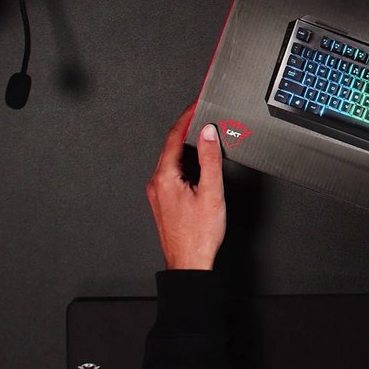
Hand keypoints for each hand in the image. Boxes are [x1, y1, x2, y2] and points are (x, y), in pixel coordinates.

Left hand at [146, 102, 225, 269]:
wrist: (189, 263)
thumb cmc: (199, 234)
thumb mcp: (211, 192)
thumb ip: (210, 159)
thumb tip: (208, 133)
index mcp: (165, 177)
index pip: (174, 137)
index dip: (187, 117)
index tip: (196, 104)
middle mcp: (157, 183)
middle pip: (171, 146)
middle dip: (188, 130)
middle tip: (203, 117)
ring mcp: (158, 193)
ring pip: (172, 160)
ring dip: (188, 147)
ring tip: (205, 139)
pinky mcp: (163, 201)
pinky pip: (173, 172)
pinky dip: (186, 162)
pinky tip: (199, 166)